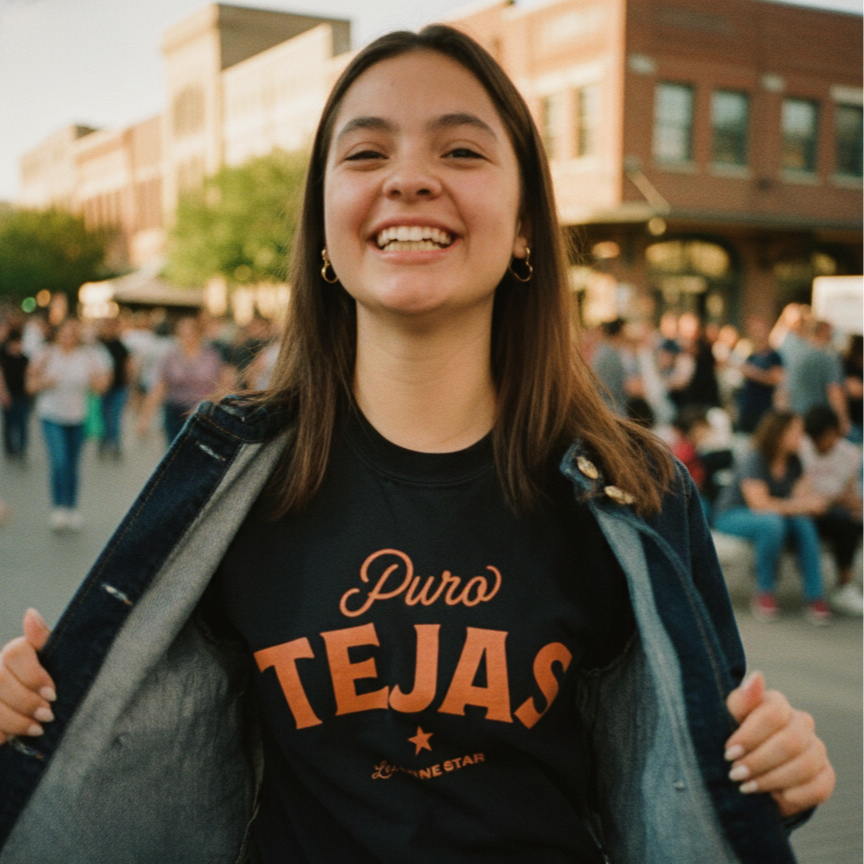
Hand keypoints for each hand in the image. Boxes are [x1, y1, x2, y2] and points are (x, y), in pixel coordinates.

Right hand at [0, 609, 55, 745]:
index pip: (15, 652)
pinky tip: (10, 739)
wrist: (43, 713)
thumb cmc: (52, 685)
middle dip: (26, 701)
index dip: (33, 675)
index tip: (53, 694)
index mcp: (15, 653)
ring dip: (14, 721)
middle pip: (0, 680)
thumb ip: (44, 641)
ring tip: (36, 729)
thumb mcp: (56, 662)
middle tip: (48, 715)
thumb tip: (30, 613)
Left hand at [725, 671, 834, 816]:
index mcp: (777, 704)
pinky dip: (794, 796)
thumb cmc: (735, 736)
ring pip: (805, 765)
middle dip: (759, 761)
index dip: (749, 736)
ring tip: (747, 787)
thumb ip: (742, 700)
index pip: (772, 714)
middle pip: (789, 742)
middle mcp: (801, 723)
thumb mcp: (728, 718)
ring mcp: (816, 748)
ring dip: (772, 780)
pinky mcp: (825, 775)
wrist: (748, 768)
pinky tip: (773, 797)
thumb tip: (757, 676)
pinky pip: (819, 787)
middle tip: (735, 774)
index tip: (728, 752)